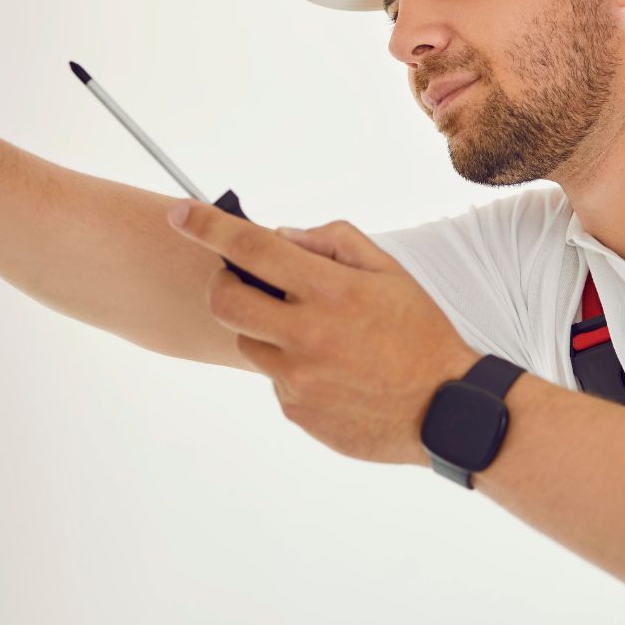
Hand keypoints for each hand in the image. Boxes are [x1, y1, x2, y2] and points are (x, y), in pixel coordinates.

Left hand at [167, 201, 479, 465]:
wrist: (444, 409)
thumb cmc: (420, 334)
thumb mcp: (390, 272)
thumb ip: (335, 243)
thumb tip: (284, 236)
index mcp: (330, 291)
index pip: (252, 248)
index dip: (208, 226)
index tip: (180, 213)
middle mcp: (305, 334)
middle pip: (225, 300)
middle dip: (224, 283)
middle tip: (244, 281)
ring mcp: (297, 378)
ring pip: (248, 342)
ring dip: (263, 329)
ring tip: (313, 334)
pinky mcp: (296, 410)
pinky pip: (274, 380)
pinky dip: (291, 367)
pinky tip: (332, 370)